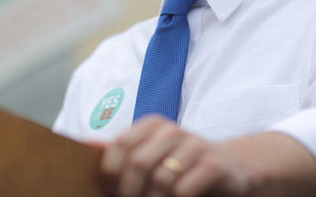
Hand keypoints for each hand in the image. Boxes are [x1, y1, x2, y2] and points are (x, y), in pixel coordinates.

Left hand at [99, 116, 249, 196]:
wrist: (231, 168)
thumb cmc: (183, 167)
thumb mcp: (152, 157)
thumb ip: (122, 154)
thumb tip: (84, 145)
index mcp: (152, 125)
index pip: (119, 146)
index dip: (110, 174)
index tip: (112, 193)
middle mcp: (173, 131)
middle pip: (137, 163)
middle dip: (130, 192)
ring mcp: (195, 146)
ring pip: (160, 179)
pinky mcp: (213, 165)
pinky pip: (184, 189)